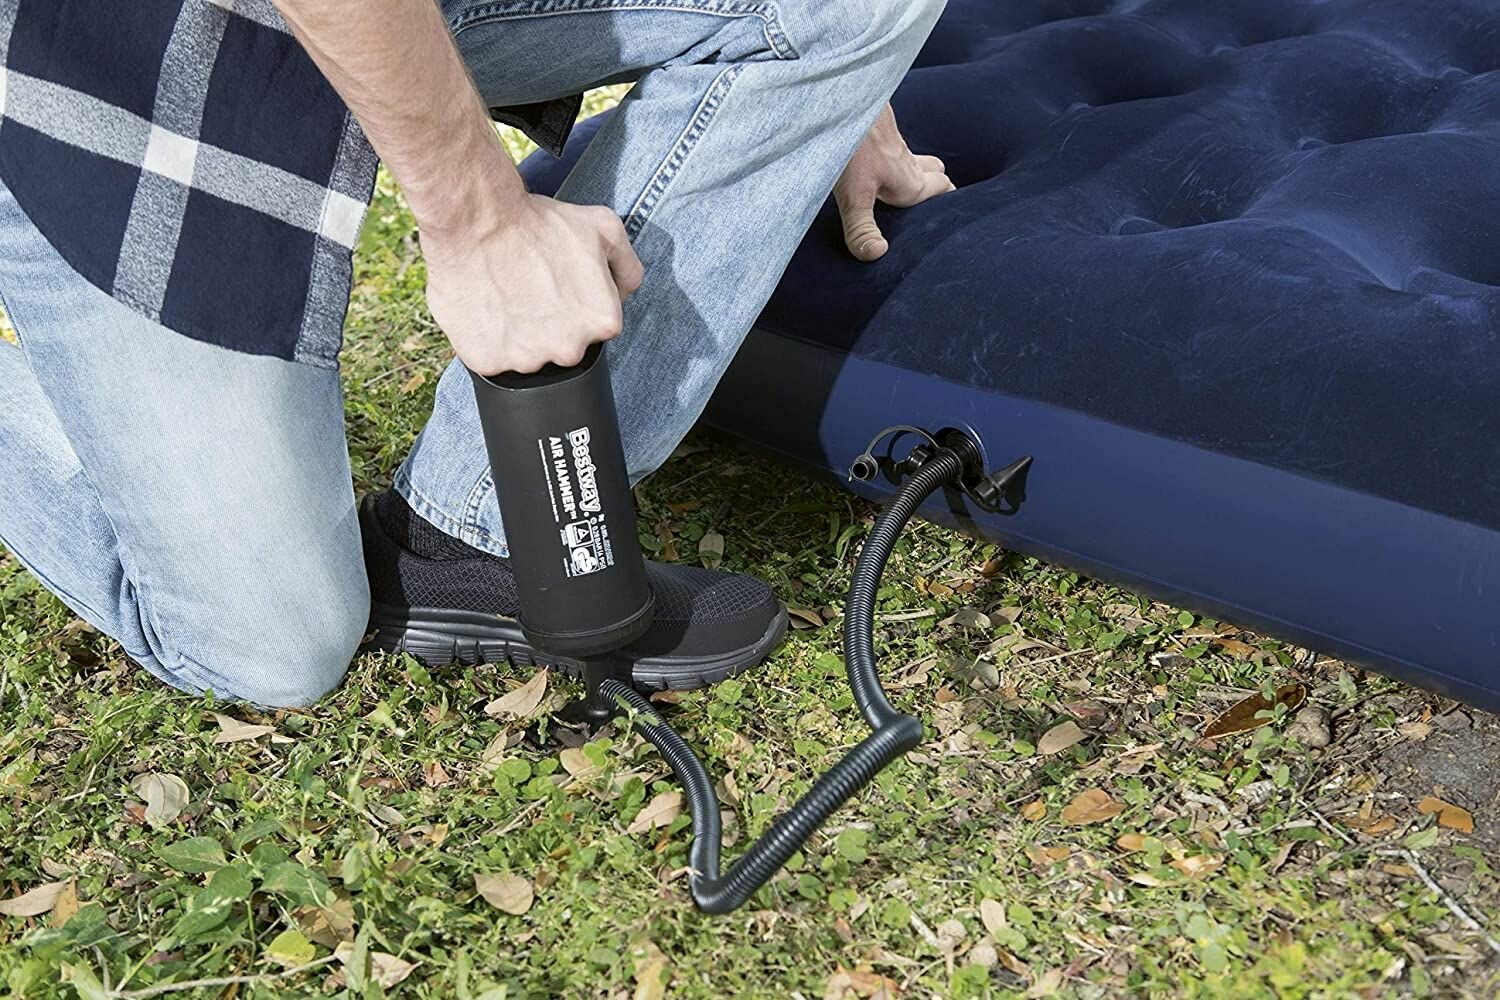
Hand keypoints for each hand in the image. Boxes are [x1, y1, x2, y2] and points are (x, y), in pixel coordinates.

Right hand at [421, 193, 643, 374]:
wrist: (476, 223)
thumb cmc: (538, 224)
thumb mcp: (605, 228)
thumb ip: (628, 267)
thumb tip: (623, 291)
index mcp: (603, 322)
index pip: (596, 325)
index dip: (576, 302)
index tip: (558, 283)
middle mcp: (569, 349)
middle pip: (563, 345)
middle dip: (550, 322)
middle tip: (530, 287)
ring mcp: (527, 360)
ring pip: (526, 354)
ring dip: (518, 332)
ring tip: (506, 294)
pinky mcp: (489, 362)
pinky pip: (491, 358)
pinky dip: (487, 338)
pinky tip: (486, 307)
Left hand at [834, 104, 954, 261]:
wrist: (845, 96)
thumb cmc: (852, 145)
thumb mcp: (853, 195)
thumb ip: (862, 228)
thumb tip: (877, 254)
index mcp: (910, 182)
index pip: (944, 191)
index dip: (948, 204)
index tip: (951, 219)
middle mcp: (908, 162)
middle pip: (936, 173)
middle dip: (937, 186)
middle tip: (930, 204)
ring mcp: (893, 142)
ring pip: (914, 157)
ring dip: (914, 170)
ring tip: (901, 187)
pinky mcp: (877, 127)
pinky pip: (893, 144)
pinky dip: (891, 155)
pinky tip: (873, 162)